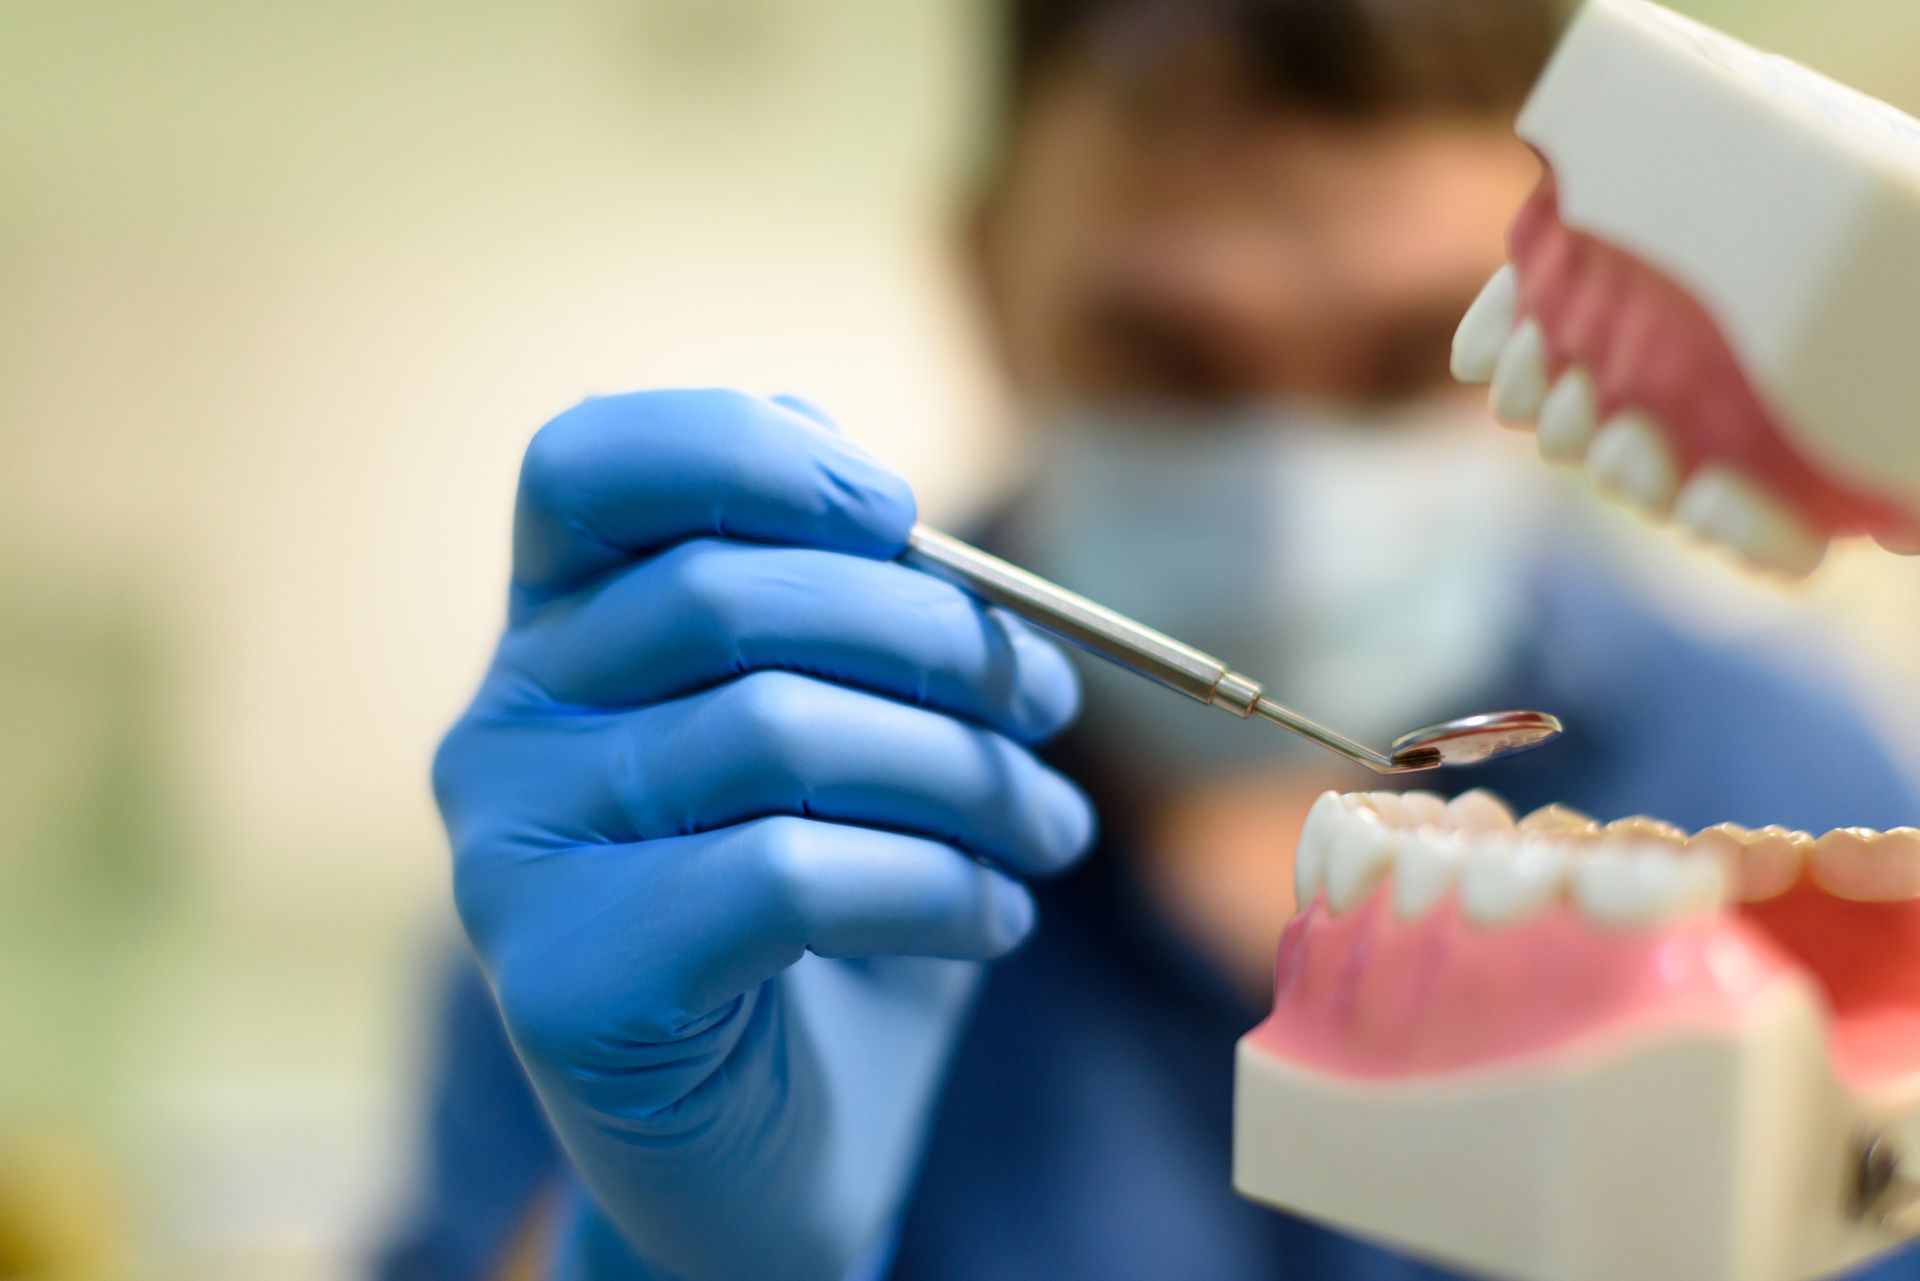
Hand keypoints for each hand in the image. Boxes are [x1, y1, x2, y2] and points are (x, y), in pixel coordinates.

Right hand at [434, 391, 1094, 1280]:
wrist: (781, 1153)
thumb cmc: (827, 918)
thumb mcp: (851, 735)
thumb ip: (843, 607)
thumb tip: (891, 512)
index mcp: (559, 635)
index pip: (587, 463)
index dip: (744, 450)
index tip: (899, 515)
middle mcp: (503, 729)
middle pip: (721, 593)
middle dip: (933, 637)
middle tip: (1046, 703)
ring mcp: (511, 858)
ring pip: (774, 732)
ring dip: (966, 774)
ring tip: (1048, 830)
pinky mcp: (564, 981)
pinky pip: (786, 877)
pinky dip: (935, 885)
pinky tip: (998, 919)